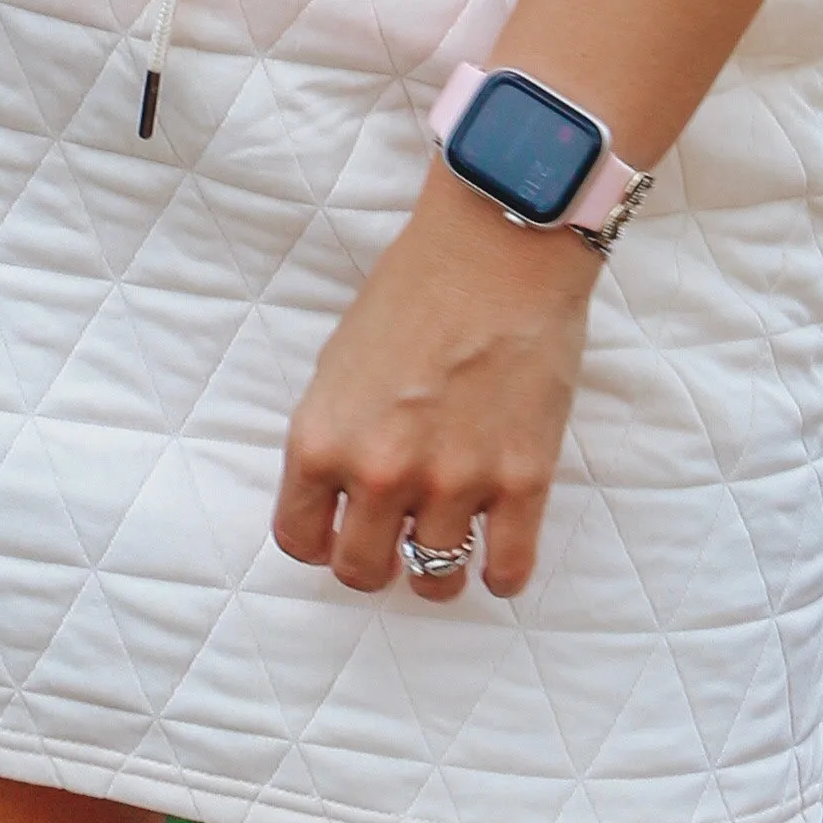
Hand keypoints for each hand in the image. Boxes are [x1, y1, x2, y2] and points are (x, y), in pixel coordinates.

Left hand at [274, 161, 601, 602]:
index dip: (322, 541)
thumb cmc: (417, 288)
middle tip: (397, 540)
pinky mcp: (522, 480)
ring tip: (450, 544)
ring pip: (434, 579)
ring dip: (438, 571)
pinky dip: (500, 574)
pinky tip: (497, 553)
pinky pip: (506, 569)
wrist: (499, 243)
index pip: (300, 541)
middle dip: (377, 563)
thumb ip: (336, 436)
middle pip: (363, 572)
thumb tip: (340, 497)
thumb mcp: (340, 364)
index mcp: (322, 440)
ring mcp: (454, 481)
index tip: (343, 530)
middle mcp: (380, 472)